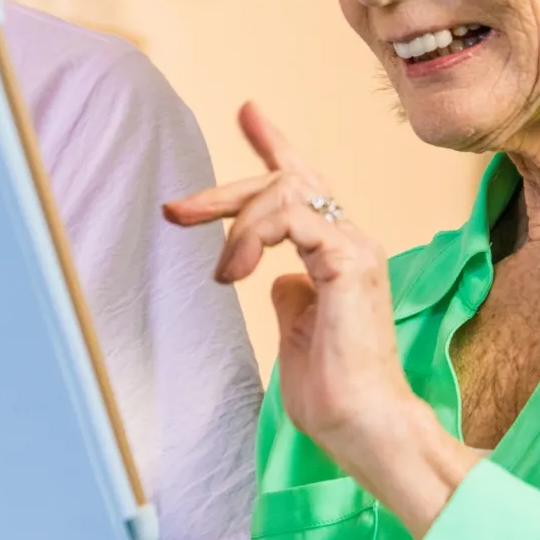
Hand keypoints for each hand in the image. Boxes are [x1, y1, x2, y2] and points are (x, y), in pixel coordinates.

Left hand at [165, 103, 475, 536]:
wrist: (362, 427)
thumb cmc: (333, 394)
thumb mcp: (297, 333)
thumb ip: (290, 296)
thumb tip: (275, 278)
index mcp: (338, 255)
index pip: (305, 186)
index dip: (274, 146)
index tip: (248, 112)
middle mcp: (352, 242)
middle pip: (286, 182)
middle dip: (225, 189)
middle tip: (177, 209)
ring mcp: (355, 248)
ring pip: (285, 192)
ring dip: (234, 221)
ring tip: (221, 273)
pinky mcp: (350, 262)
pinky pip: (294, 217)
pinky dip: (253, 236)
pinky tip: (235, 272)